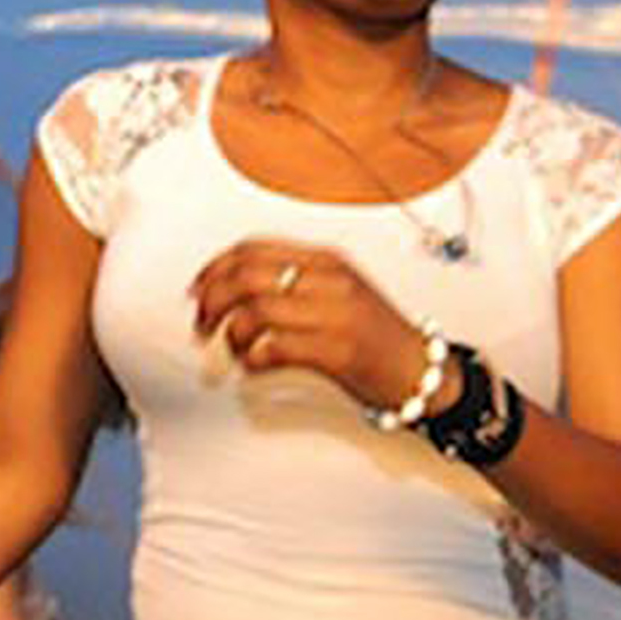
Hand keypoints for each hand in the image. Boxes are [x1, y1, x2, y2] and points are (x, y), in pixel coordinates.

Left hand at [187, 240, 427, 408]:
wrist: (422, 370)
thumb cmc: (378, 337)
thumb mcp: (338, 292)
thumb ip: (293, 283)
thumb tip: (234, 290)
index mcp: (326, 261)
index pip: (253, 249)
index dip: (214, 268)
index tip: (198, 290)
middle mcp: (329, 281)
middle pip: (246, 277)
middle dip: (213, 301)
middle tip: (203, 323)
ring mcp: (335, 315)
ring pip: (255, 311)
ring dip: (231, 334)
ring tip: (234, 348)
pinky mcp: (338, 351)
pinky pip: (274, 348)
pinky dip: (252, 359)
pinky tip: (254, 365)